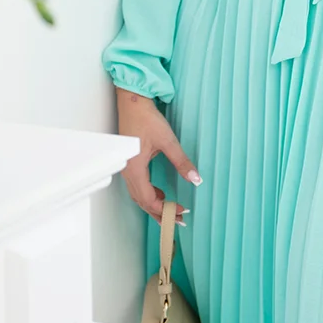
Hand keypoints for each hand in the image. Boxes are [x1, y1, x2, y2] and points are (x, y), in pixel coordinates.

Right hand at [115, 88, 200, 224]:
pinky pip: (137, 186)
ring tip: (170, 210)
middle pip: (142, 202)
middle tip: (177, 220)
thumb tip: (196, 179)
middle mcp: (127, 172)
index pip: (149, 200)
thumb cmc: (146, 119)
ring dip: (154, 205)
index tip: (181, 211)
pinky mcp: (129, 163)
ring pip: (138, 196)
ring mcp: (126, 168)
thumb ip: (182, 162)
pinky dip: (148, 194)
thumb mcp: (168, 141)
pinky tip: (160, 192)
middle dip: (160, 212)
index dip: (165, 209)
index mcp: (134, 169)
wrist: (132, 102)